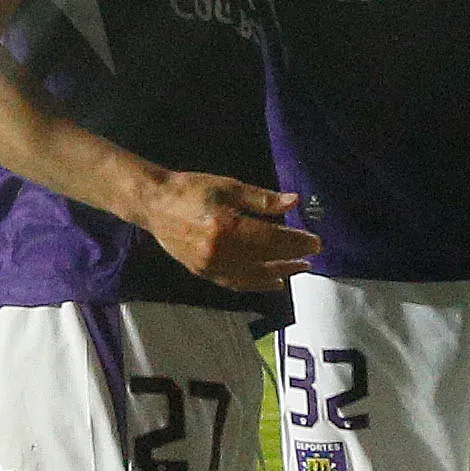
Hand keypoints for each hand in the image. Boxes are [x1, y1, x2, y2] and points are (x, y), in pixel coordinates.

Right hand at [141, 172, 317, 291]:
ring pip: (252, 277)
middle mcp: (220, 252)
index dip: (297, 242)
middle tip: (310, 259)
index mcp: (228, 227)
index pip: (272, 239)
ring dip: (277, 275)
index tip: (315, 243)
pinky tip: (269, 282)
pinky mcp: (203, 273)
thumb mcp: (229, 186)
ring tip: (295, 271)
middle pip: (265, 261)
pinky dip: (255, 284)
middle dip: (291, 260)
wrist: (155, 203)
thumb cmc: (192, 189)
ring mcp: (210, 266)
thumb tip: (293, 202)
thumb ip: (262, 199)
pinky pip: (235, 283)